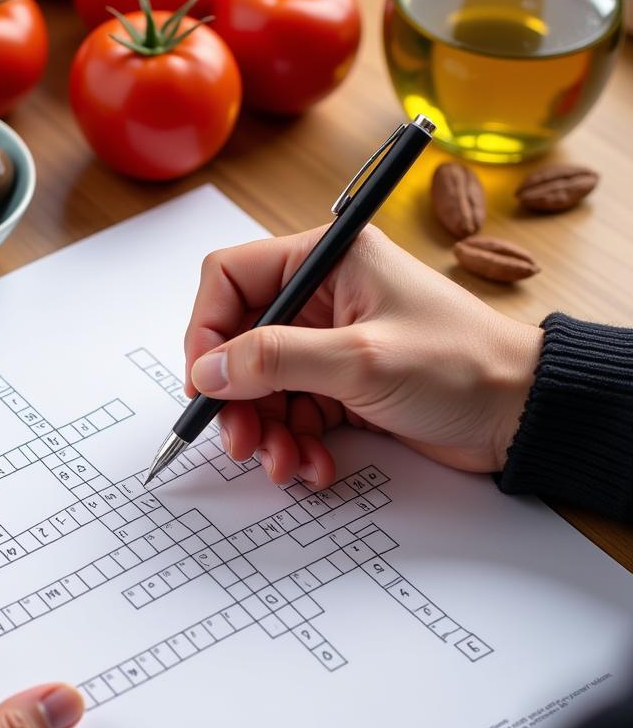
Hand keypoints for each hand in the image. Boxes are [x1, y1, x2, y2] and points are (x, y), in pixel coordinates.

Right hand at [184, 226, 543, 486]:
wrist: (521, 415)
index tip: (205, 382)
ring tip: (285, 464)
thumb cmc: (462, 366)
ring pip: (262, 388)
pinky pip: (292, 415)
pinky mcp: (340, 386)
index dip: (207, 330)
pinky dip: (295, 444)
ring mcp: (330, 346)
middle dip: (237, 398)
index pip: (232, 279)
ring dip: (266, 431)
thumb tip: (207, 370)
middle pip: (241, 343)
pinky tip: (315, 466)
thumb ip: (276, 360)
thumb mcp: (361, 359)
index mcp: (327, 262)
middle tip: (240, 442)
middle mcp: (322, 299)